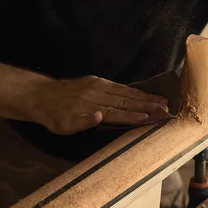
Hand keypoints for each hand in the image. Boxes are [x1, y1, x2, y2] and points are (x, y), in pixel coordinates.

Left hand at [29, 76, 167, 134]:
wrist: (40, 95)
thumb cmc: (54, 117)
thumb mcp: (63, 126)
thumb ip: (83, 122)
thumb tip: (101, 116)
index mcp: (91, 107)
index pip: (118, 113)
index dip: (136, 115)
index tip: (153, 117)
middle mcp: (96, 94)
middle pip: (126, 100)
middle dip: (147, 104)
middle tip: (166, 108)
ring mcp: (97, 85)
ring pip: (125, 91)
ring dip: (144, 96)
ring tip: (161, 99)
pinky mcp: (95, 80)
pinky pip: (118, 85)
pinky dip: (132, 90)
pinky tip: (143, 93)